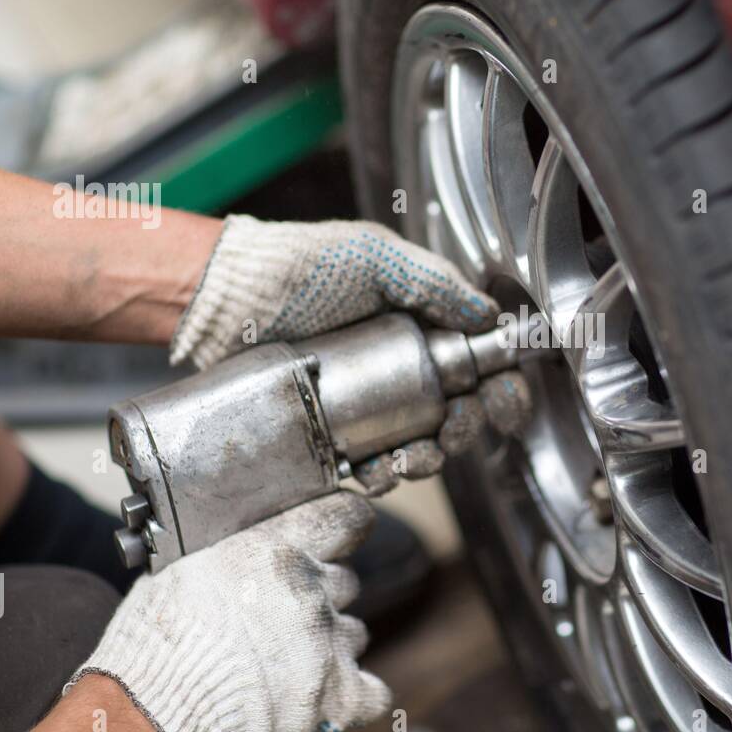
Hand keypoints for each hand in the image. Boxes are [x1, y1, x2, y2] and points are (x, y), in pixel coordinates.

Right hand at [67, 491, 389, 731]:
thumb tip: (248, 546)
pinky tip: (323, 694)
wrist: (150, 710)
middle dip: (319, 596)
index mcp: (277, 549)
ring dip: (329, 644)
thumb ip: (235, 550)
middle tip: (280, 617)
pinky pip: (372, 692)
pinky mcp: (336, 697)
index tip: (342, 533)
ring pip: (354, 633)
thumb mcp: (186, 565)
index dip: (346, 525)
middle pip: (345, 582)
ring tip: (285, 661)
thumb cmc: (154, 642)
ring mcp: (328, 644)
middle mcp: (311, 590)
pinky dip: (352, 695)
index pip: (347, 517)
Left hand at [172, 214, 532, 490]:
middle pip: (455, 412)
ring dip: (426, 461)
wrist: (226, 300)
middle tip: (453, 434)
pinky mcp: (333, 430)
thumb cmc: (298, 267)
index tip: (505, 404)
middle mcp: (400, 365)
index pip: (477, 361)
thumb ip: (434, 283)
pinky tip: (373, 471)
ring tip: (409, 460)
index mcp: (420, 323)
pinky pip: (369, 462)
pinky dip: (381, 474)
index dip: (501, 387)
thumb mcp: (375, 257)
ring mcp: (368, 402)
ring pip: (418, 444)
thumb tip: (486, 314)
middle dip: (464, 430)